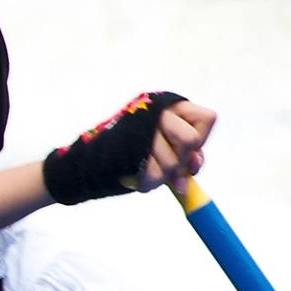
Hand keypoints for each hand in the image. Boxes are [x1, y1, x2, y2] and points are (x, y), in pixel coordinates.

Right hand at [39, 90, 210, 207]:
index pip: (207, 119)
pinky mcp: (126, 147)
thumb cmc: (127, 156)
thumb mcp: (163, 149)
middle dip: (182, 162)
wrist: (83, 165)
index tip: (187, 151)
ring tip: (146, 174)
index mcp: (167, 105)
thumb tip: (194, 164)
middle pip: (190, 141)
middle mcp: (154, 110)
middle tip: (172, 172)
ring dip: (162, 177)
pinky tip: (136, 180)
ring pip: (171, 162)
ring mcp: (138, 128)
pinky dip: (147, 185)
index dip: (202, 140)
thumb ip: (184, 153)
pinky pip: (151, 175)